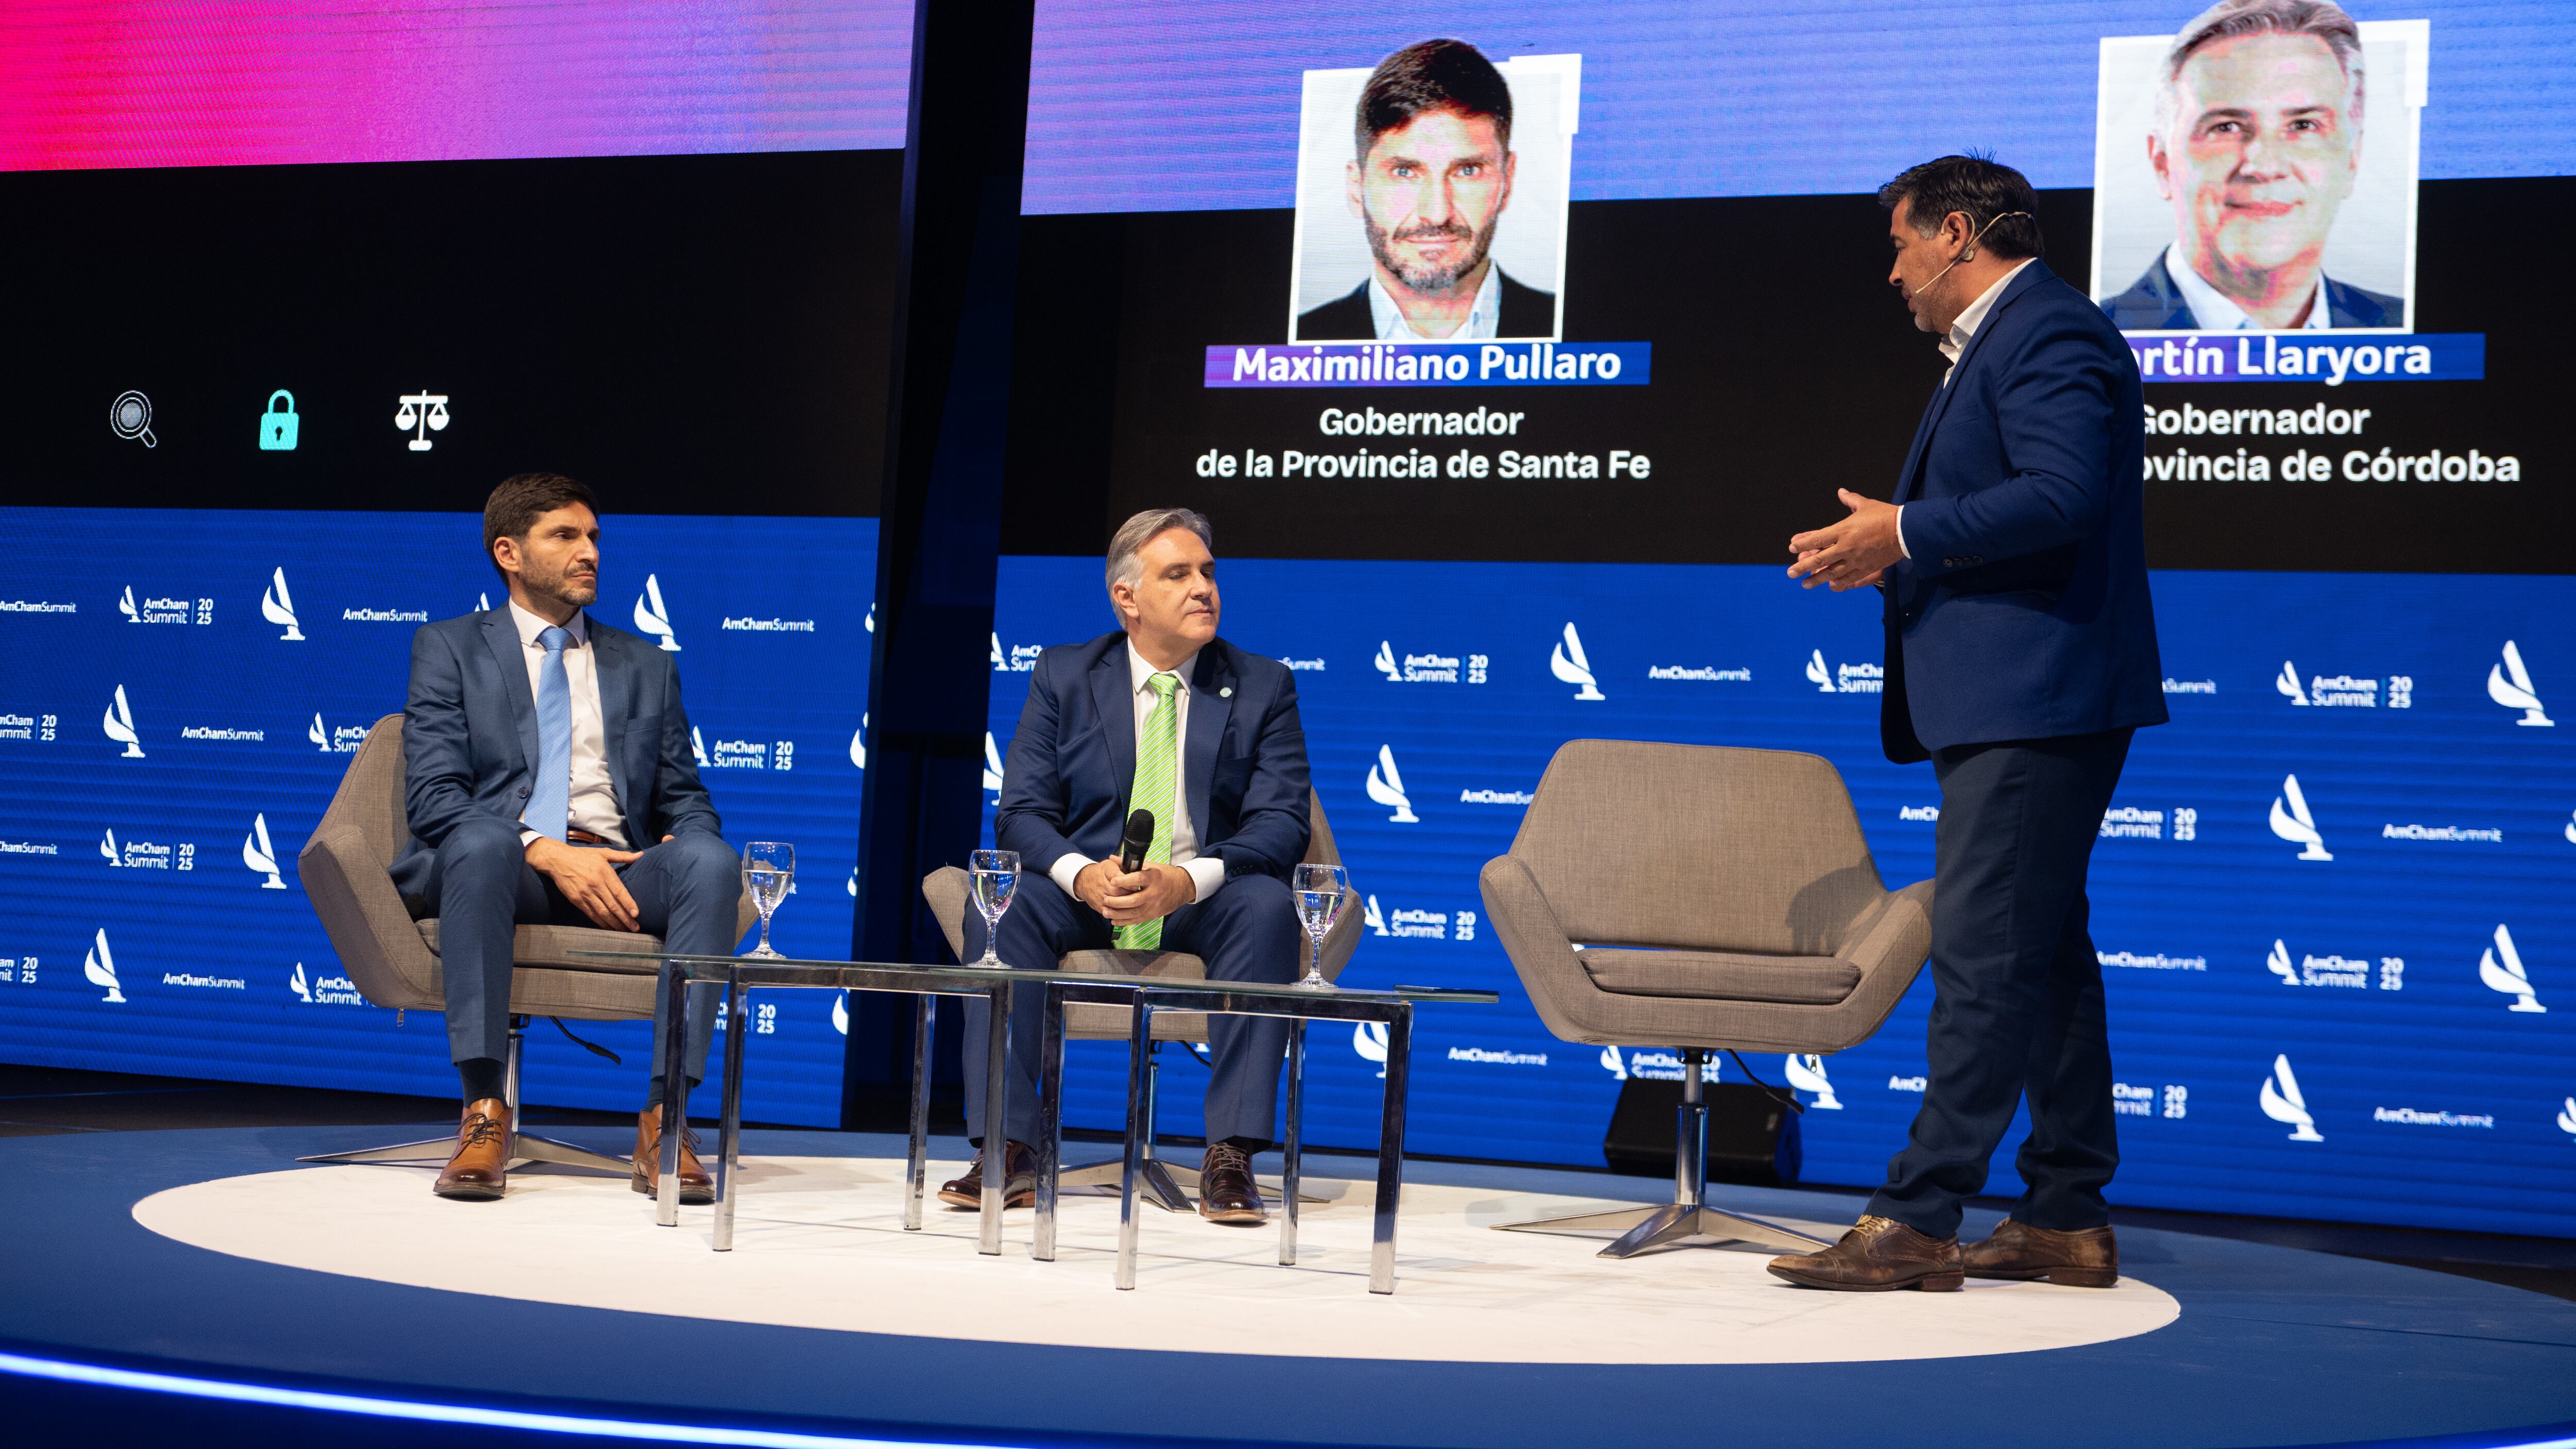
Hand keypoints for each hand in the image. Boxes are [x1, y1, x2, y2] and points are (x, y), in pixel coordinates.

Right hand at [526, 835, 641, 930]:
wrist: (558, 860)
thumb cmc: (582, 855)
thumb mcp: (603, 852)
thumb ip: (622, 856)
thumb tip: (640, 855)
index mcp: (604, 872)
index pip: (618, 891)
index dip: (628, 903)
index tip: (636, 914)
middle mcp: (595, 885)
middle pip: (612, 905)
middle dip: (625, 918)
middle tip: (635, 928)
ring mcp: (585, 894)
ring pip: (602, 912)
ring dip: (614, 923)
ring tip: (625, 931)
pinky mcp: (576, 900)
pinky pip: (591, 914)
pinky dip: (601, 922)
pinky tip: (609, 928)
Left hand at [1075, 859, 1191, 926]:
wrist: (1183, 887)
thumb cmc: (1166, 875)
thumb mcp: (1151, 866)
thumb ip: (1130, 864)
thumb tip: (1113, 859)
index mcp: (1154, 877)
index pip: (1138, 879)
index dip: (1124, 881)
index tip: (1112, 881)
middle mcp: (1155, 892)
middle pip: (1134, 900)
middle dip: (1117, 901)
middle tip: (1105, 899)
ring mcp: (1154, 905)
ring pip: (1134, 912)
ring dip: (1118, 913)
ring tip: (1105, 911)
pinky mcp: (1154, 914)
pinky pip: (1137, 920)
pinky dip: (1125, 921)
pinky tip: (1114, 920)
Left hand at [1788, 489, 1903, 591]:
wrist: (1906, 530)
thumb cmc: (1885, 515)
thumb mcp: (1866, 504)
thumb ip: (1851, 500)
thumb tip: (1841, 491)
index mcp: (1844, 529)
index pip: (1818, 538)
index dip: (1803, 543)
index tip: (1792, 547)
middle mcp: (1847, 546)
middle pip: (1820, 559)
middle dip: (1803, 567)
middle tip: (1790, 573)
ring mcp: (1856, 559)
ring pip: (1832, 572)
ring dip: (1817, 579)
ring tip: (1805, 584)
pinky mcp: (1867, 568)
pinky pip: (1849, 578)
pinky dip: (1838, 583)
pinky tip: (1830, 586)